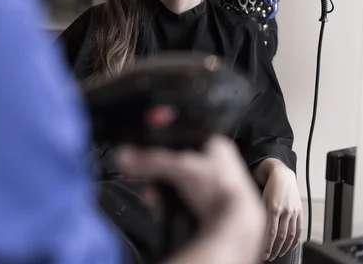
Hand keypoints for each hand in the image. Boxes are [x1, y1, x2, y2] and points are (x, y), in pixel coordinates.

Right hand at [116, 136, 265, 259]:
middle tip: (143, 171)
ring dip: (161, 188)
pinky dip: (169, 204)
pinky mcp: (209, 207)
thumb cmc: (220, 190)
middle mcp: (218, 163)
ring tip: (150, 193)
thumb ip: (151, 160)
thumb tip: (127, 155)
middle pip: (178, 160)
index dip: (164, 141)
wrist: (234, 227)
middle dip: (158, 169)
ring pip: (180, 182)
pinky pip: (182, 201)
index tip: (147, 148)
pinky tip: (160, 207)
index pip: (184, 135)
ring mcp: (214, 186)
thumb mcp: (179, 167)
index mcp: (217, 144)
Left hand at [261, 162, 302, 261]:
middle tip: (270, 257)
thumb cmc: (270, 187)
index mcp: (273, 207)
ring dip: (285, 248)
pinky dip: (296, 240)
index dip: (267, 246)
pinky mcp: (300, 211)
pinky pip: (300, 229)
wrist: (282, 175)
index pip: (271, 233)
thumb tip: (256, 231)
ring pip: (291, 235)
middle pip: (281, 236)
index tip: (264, 255)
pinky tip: (292, 246)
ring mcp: (293, 211)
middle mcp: (285, 210)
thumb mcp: (261, 198)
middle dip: (275, 250)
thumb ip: (260, 214)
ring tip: (279, 254)